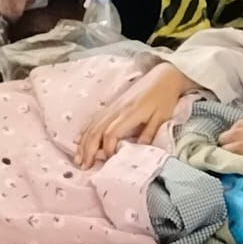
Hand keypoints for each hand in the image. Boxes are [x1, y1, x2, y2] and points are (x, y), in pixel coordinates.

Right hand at [75, 62, 193, 169]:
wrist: (162, 76)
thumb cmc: (164, 98)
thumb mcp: (162, 118)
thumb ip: (149, 134)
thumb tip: (137, 151)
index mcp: (129, 113)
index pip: (111, 133)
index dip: (106, 148)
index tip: (109, 161)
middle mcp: (116, 110)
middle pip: (96, 130)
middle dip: (87, 149)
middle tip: (83, 166)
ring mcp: (112, 107)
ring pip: (92, 126)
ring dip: (83, 143)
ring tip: (78, 159)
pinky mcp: (111, 106)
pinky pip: (94, 120)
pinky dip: (85, 132)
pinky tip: (80, 142)